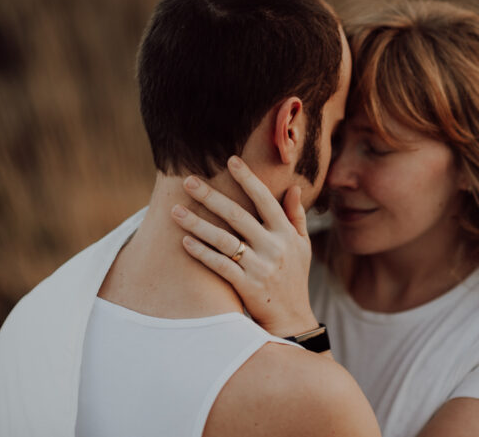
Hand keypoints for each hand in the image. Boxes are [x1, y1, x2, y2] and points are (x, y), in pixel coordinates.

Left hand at [170, 156, 318, 337]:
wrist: (292, 318)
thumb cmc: (294, 277)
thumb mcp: (302, 245)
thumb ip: (296, 216)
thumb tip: (294, 187)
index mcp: (286, 233)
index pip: (265, 199)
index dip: (248, 179)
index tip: (231, 160)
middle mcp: (274, 247)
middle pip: (238, 215)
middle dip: (211, 196)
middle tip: (188, 181)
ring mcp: (260, 267)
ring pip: (224, 240)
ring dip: (198, 224)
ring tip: (176, 211)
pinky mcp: (246, 286)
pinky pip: (219, 265)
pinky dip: (202, 253)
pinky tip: (184, 241)